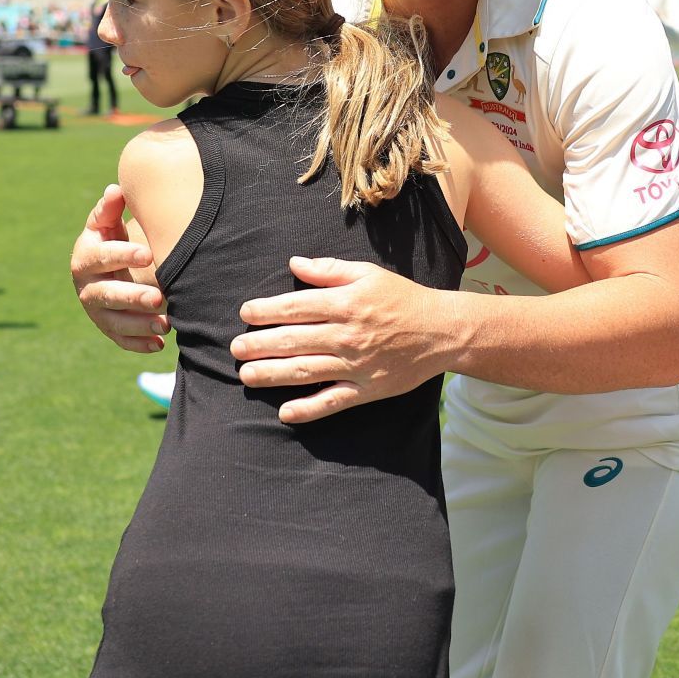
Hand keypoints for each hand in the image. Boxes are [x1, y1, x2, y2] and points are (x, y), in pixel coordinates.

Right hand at [70, 184, 166, 352]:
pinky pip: (121, 340)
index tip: (149, 255)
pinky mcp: (108, 328)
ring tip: (165, 324)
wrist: (107, 268)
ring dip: (139, 325)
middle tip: (158, 297)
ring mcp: (96, 310)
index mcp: (86, 256)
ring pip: (114, 322)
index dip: (123, 255)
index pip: (102, 256)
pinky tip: (159, 345)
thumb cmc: (113, 239)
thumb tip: (116, 190)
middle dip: (133, 296)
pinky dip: (139, 345)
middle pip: (107, 294)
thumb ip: (110, 209)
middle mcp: (87, 286)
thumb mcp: (108, 223)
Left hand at [232, 256, 447, 423]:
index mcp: (346, 304)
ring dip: (272, 375)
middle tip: (236, 348)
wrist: (442, 331)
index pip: (296, 307)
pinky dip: (309, 410)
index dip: (267, 311)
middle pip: (294, 341)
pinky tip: (285, 413)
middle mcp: (347, 336)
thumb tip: (294, 264)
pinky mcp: (367, 389)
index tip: (245, 314)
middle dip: (260, 344)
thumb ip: (329, 270)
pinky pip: (333, 401)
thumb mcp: (368, 274)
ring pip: (306, 371)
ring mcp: (356, 365)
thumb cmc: (402, 299)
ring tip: (247, 376)